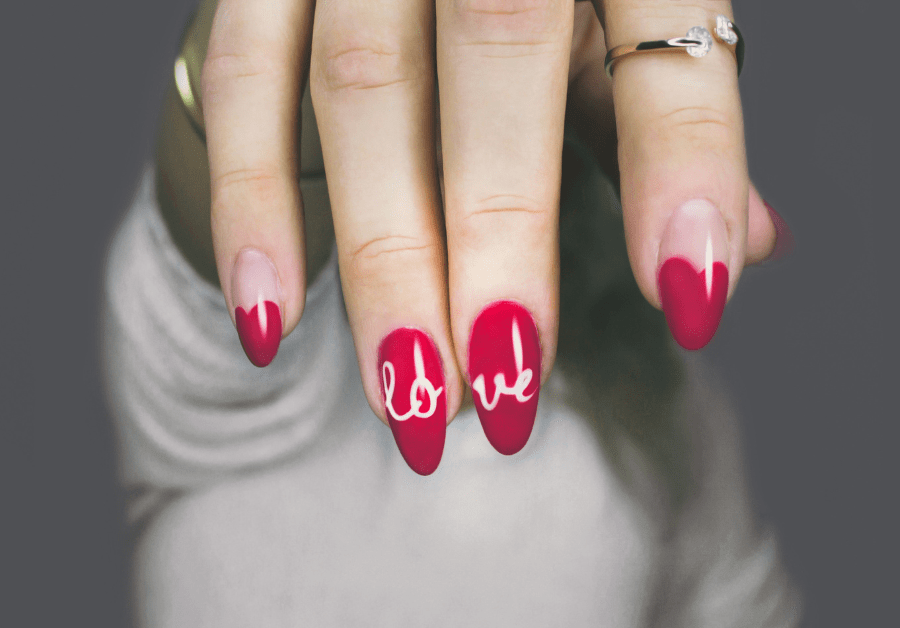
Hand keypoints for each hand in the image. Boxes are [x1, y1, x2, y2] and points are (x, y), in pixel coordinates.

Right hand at [198, 0, 784, 473]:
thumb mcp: (619, 16)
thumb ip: (661, 118)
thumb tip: (748, 244)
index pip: (662, 42)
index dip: (684, 167)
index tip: (692, 298)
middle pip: (497, 57)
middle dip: (498, 243)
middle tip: (505, 389)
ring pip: (360, 87)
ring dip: (382, 260)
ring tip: (409, 397)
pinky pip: (242, 76)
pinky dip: (252, 201)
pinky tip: (268, 317)